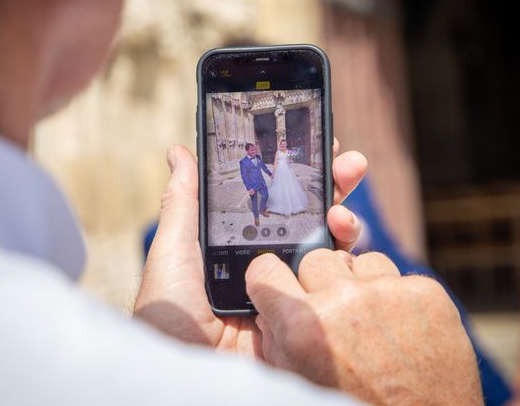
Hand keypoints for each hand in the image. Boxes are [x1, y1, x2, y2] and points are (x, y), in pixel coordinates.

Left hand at [133, 139, 366, 356]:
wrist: (188, 371)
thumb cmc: (169, 312)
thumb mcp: (174, 250)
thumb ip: (184, 202)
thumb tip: (179, 152)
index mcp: (241, 244)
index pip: (277, 201)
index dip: (299, 175)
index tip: (316, 146)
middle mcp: (271, 263)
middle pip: (311, 217)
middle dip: (334, 185)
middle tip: (350, 162)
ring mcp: (293, 289)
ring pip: (329, 247)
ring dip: (345, 220)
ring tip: (342, 212)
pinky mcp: (308, 316)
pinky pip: (336, 286)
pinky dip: (347, 263)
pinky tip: (344, 246)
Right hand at [246, 251, 483, 404]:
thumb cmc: (354, 403)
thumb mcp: (299, 380)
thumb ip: (275, 338)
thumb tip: (266, 306)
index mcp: (304, 326)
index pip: (265, 270)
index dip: (268, 279)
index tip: (276, 284)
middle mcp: (344, 301)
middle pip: (315, 258)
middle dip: (319, 283)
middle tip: (333, 316)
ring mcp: (387, 292)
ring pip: (358, 260)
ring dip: (359, 283)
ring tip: (369, 322)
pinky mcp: (425, 291)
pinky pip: (396, 275)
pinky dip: (394, 296)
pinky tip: (399, 327)